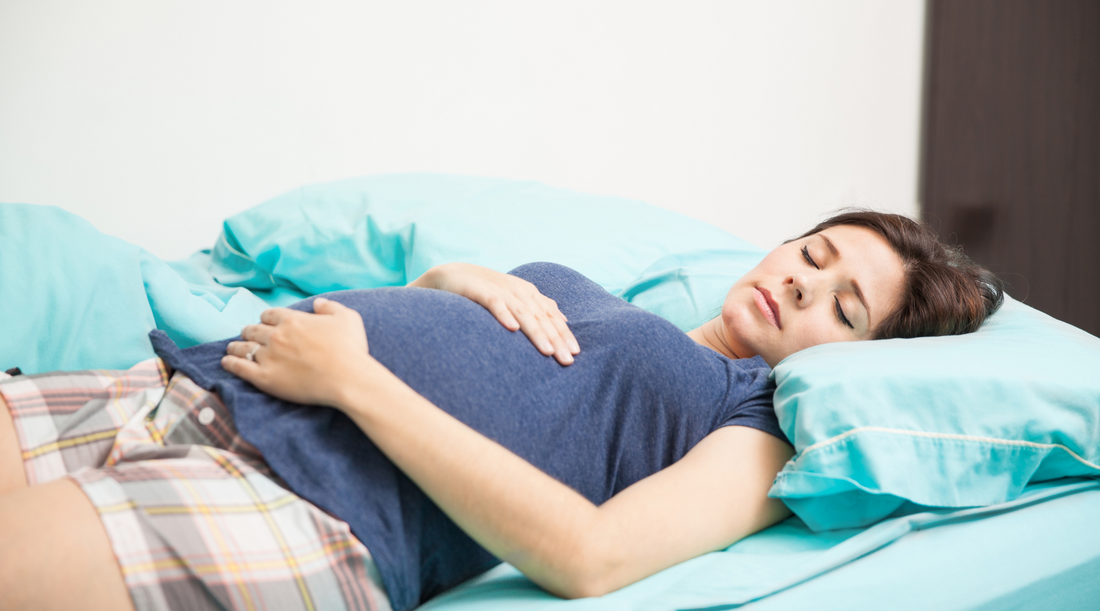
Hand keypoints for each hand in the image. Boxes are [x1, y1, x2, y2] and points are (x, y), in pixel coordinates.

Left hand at [221, 298, 375, 406]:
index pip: (270, 314)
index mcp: (293, 319)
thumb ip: (330, 307)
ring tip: (232, 348)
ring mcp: (268, 356)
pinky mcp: (264, 378)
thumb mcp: (348, 318)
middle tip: (248, 334)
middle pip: (253, 330)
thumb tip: (318, 303)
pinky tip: (226, 361)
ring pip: (243, 347)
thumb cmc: (350, 349)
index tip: (266, 322)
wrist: (347, 379)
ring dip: (236, 345)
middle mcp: (276, 335)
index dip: (266, 318)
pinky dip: (230, 363)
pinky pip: (240, 368)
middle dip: (250, 331)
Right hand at [410, 263, 579, 364]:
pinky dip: (504, 314)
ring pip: (523, 312)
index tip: (575, 353)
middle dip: (556, 338)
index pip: (551, 315)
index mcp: (528, 292)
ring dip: (536, 332)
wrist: (451, 275)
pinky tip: (512, 328)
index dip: (564, 333)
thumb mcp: (514, 297)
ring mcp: (499, 289)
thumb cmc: (486, 292)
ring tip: (547, 351)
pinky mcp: (479, 290)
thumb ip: (537, 307)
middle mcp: (518, 290)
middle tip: (566, 360)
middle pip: (541, 316)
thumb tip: (564, 320)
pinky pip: (494, 303)